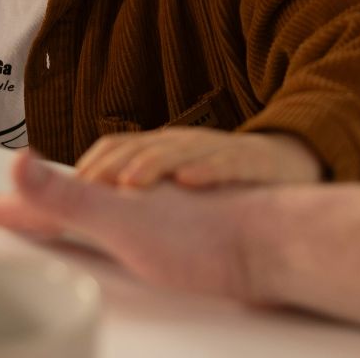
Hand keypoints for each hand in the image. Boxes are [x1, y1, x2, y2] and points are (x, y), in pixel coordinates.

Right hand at [0, 149, 262, 301]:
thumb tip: (15, 164)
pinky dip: (119, 224)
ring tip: (53, 213)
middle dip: (34, 200)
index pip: (43, 198)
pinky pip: (140, 223)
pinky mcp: (188, 228)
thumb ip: (65, 193)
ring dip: (76, 206)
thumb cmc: (201, 230)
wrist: (273, 238)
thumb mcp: (118, 212)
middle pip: (71, 194)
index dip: (6, 204)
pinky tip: (126, 233)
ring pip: (107, 204)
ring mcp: (161, 208)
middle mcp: (132, 194)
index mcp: (107, 191)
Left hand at [73, 128, 320, 188]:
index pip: (118, 148)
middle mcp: (185, 145)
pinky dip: (208, 171)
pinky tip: (192, 182)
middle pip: (143, 148)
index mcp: (162, 150)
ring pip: (181, 153)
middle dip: (113, 165)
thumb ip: (132, 193)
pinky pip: (229, 164)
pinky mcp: (251, 164)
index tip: (70, 188)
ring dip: (153, 165)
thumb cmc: (222, 184)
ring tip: (131, 182)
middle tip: (88, 186)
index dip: (93, 165)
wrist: (289, 166)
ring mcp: (217, 152)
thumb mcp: (174, 183)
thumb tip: (80, 214)